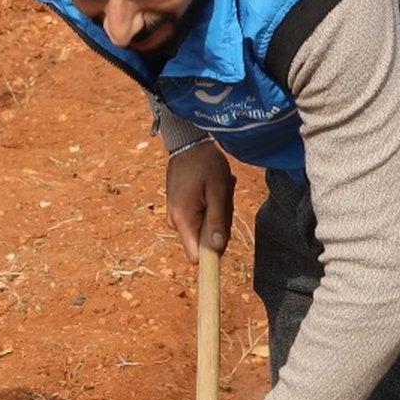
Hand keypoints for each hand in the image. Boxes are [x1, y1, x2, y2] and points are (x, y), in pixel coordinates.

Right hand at [165, 140, 233, 263]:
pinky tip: (212, 187)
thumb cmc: (204, 163)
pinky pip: (200, 215)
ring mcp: (176, 213)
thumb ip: (217, 221)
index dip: (212, 255)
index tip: (224, 238)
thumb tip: (218, 249)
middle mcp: (175, 221)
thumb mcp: (217, 191)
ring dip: (217, 211)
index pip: (195, 256)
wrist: (187, 142)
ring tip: (218, 188)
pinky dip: (210, 204)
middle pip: (204, 241)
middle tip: (223, 199)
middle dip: (219, 223)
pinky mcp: (179, 206)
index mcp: (183, 220)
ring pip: (205, 226)